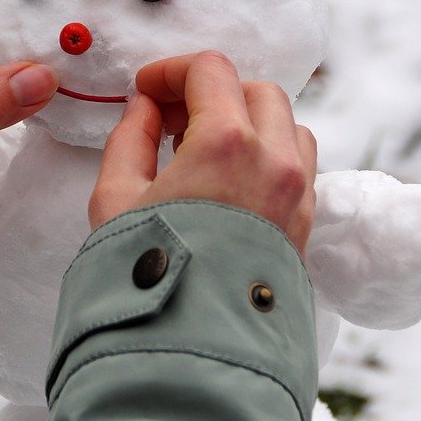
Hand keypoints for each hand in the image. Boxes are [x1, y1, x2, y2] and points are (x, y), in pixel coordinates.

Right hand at [89, 51, 316, 254]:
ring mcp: (297, 192)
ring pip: (286, 124)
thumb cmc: (145, 276)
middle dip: (212, 92)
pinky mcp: (305, 223)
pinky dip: (267, 154)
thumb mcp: (115, 197)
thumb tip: (145, 108)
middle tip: (170, 119)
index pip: (211, 70)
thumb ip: (130, 137)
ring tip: (202, 150)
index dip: (172, 70)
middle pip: (255, 89)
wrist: (193, 350)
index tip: (147, 90)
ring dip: (247, 121)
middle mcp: (274, 159)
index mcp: (227, 142)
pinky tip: (228, 181)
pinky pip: (297, 164)